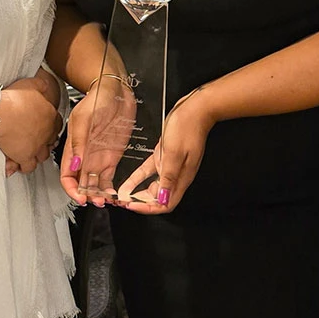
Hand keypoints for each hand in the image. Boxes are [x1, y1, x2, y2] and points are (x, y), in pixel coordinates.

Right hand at [0, 83, 60, 175]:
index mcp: (49, 115)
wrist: (0, 114)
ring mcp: (36, 146)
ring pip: (43, 155)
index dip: (50, 125)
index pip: (57, 123)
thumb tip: (45, 84)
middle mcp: (46, 132)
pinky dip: (23, 166)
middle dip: (45, 141)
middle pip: (51, 141)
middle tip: (36, 139)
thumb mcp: (31, 84)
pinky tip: (17, 164)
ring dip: (36, 154)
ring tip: (28, 152)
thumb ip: (41, 85)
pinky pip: (28, 166)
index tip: (45, 125)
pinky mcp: (24, 156)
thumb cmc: (13, 99)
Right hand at [60, 76, 141, 205]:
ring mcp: (99, 158)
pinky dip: (110, 189)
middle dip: (87, 196)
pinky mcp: (112, 157)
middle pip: (81, 184)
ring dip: (98, 195)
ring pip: (95, 184)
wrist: (116, 91)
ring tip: (107, 201)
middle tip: (98, 202)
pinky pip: (109, 178)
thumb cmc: (97, 99)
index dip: (72, 189)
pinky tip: (115, 195)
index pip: (67, 176)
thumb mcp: (84, 118)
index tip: (81, 197)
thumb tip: (75, 164)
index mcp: (73, 149)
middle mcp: (85, 156)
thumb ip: (79, 143)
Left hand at [116, 89, 215, 213]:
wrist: (196, 109)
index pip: (165, 203)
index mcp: (182, 178)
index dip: (149, 208)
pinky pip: (150, 171)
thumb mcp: (174, 153)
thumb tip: (163, 199)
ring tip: (122, 195)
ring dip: (138, 192)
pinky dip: (138, 178)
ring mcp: (171, 166)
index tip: (132, 206)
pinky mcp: (166, 156)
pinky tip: (127, 182)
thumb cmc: (186, 128)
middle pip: (158, 197)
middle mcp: (177, 175)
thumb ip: (168, 177)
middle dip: (141, 203)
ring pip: (152, 186)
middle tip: (123, 202)